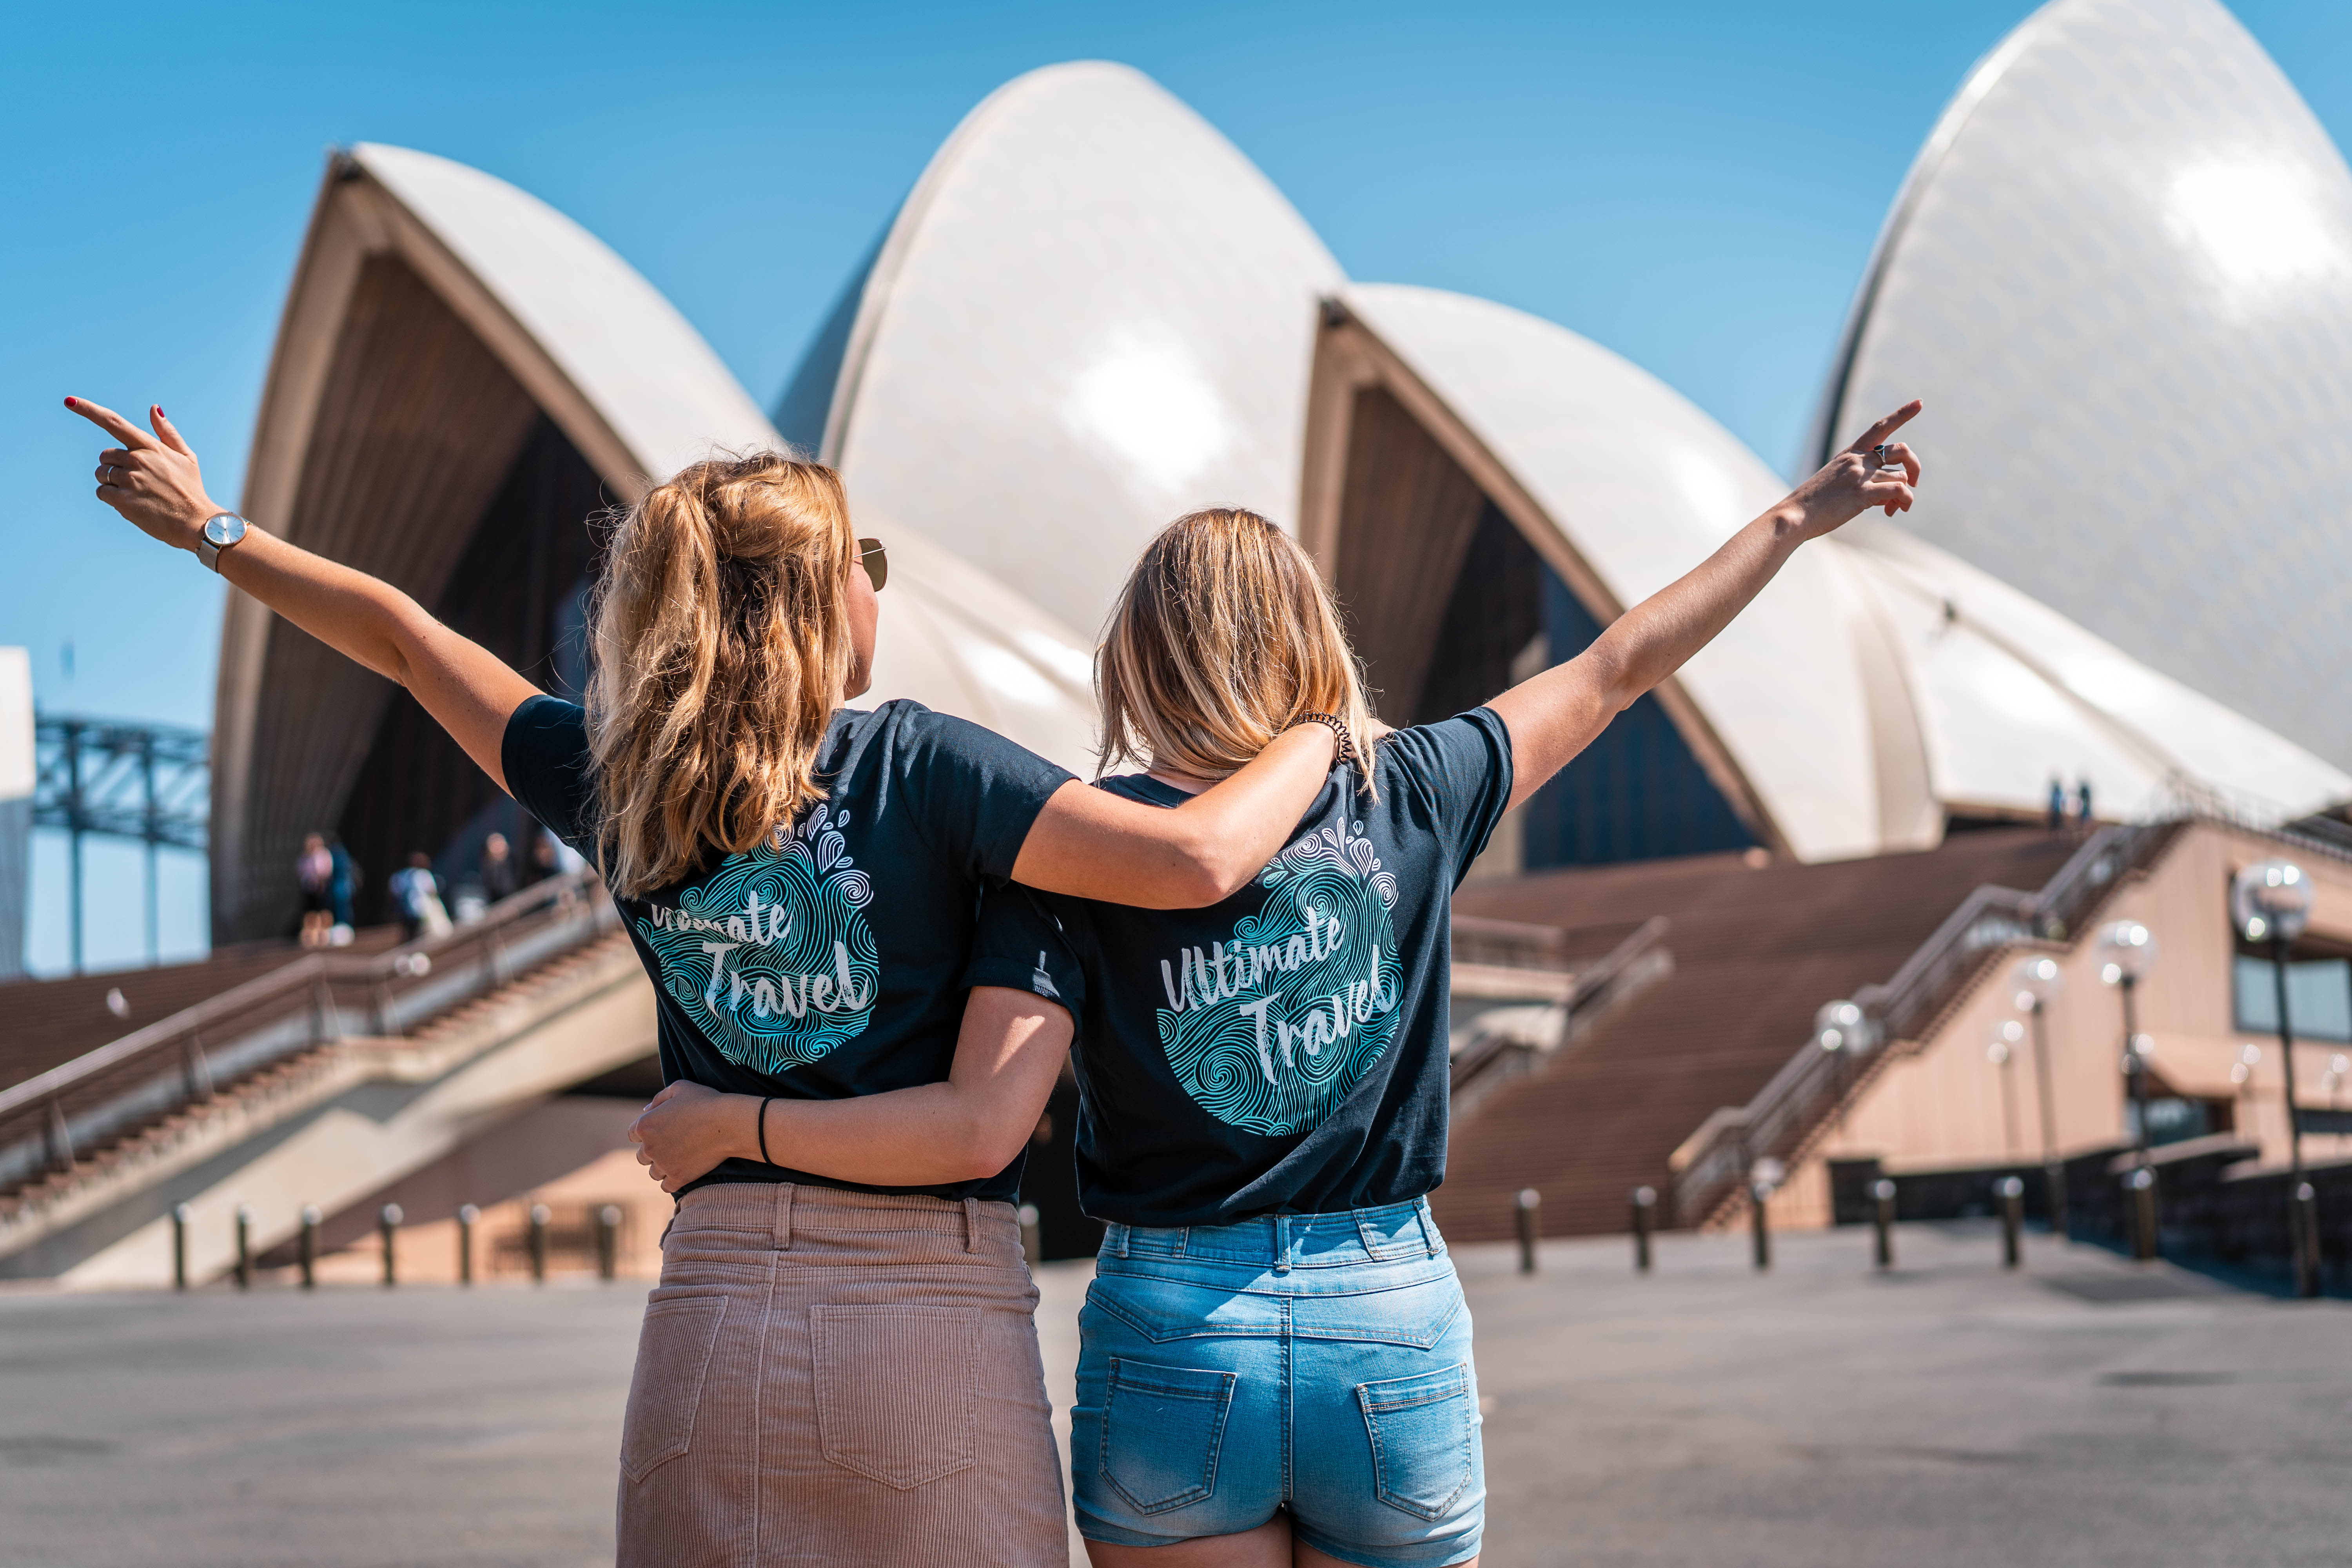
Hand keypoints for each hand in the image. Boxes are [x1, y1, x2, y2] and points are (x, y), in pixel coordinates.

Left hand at [65, 397, 223, 552]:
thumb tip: (154, 408)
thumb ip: (167, 432)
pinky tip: (132, 504)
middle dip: (113, 467)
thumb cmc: (191, 490)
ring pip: (101, 475)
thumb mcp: (186, 457)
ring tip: (136, 494)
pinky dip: (112, 499)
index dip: (89, 410)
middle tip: (136, 481)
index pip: (113, 422)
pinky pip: (102, 492)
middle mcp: (137, 459)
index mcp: (150, 447)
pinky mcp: (123, 499)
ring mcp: (129, 479)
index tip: (69, 401)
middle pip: (104, 456)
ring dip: (112, 484)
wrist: (197, 523)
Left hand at [627, 1080, 752, 1193]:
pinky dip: (673, 1181)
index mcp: (644, 1125)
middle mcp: (649, 1147)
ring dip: (663, 1167)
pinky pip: (666, 1186)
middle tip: (674, 1145)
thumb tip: (646, 1110)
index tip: (661, 1132)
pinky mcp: (678, 1178)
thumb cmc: (705, 1102)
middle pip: (642, 1156)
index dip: (647, 1132)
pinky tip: (683, 1172)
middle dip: (654, 1151)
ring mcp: (663, 1164)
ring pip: (654, 1173)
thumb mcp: (680, 1088)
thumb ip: (659, 1098)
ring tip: (681, 1159)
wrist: (728, 1123)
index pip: (633, 1134)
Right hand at [1783, 401, 1921, 538]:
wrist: (1795, 515)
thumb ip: (1862, 479)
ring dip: (1906, 495)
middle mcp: (1857, 460)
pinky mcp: (1862, 494)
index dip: (1902, 414)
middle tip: (1914, 484)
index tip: (1920, 403)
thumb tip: (1889, 493)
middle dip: (1914, 466)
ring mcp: (1860, 476)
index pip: (1879, 427)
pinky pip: (1899, 491)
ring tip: (1893, 509)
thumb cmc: (1813, 504)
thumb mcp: (1836, 482)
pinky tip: (1892, 511)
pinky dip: (1904, 501)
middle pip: (1902, 450)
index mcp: (1850, 454)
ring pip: (1902, 477)